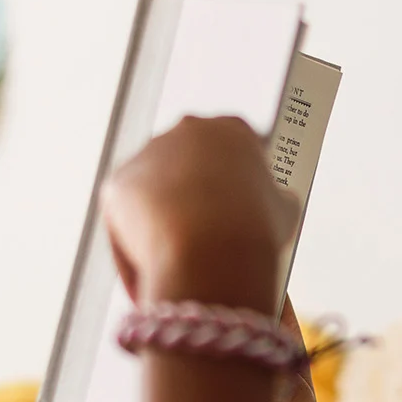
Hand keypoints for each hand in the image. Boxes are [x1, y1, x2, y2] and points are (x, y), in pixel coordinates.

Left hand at [103, 116, 298, 312]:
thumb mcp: (285, 210)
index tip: (237, 214)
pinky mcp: (115, 186)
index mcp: (232, 130)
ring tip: (180, 261)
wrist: (210, 251)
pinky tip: (156, 271)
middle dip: (194, 198)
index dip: (235, 189)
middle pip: (188, 168)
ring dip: (162, 220)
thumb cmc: (254, 230)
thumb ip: (275, 198)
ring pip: (154, 193)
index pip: (232, 154)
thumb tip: (275, 202)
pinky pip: (127, 219)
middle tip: (207, 238)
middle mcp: (186, 131)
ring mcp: (147, 155)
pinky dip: (136, 243)